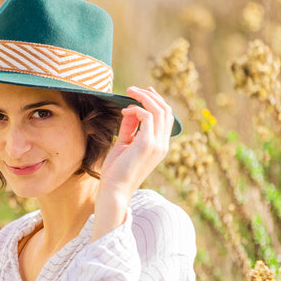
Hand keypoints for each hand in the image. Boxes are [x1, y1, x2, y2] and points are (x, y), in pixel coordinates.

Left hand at [90, 86, 172, 242]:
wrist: (114, 190)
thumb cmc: (116, 171)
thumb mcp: (124, 145)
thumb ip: (129, 128)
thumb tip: (130, 111)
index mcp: (160, 146)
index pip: (166, 117)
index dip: (156, 101)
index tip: (142, 92)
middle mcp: (163, 144)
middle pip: (166, 110)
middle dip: (150, 95)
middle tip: (132, 89)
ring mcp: (157, 144)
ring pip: (159, 110)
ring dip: (144, 97)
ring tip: (129, 92)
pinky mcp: (147, 144)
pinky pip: (147, 116)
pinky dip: (136, 109)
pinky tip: (125, 111)